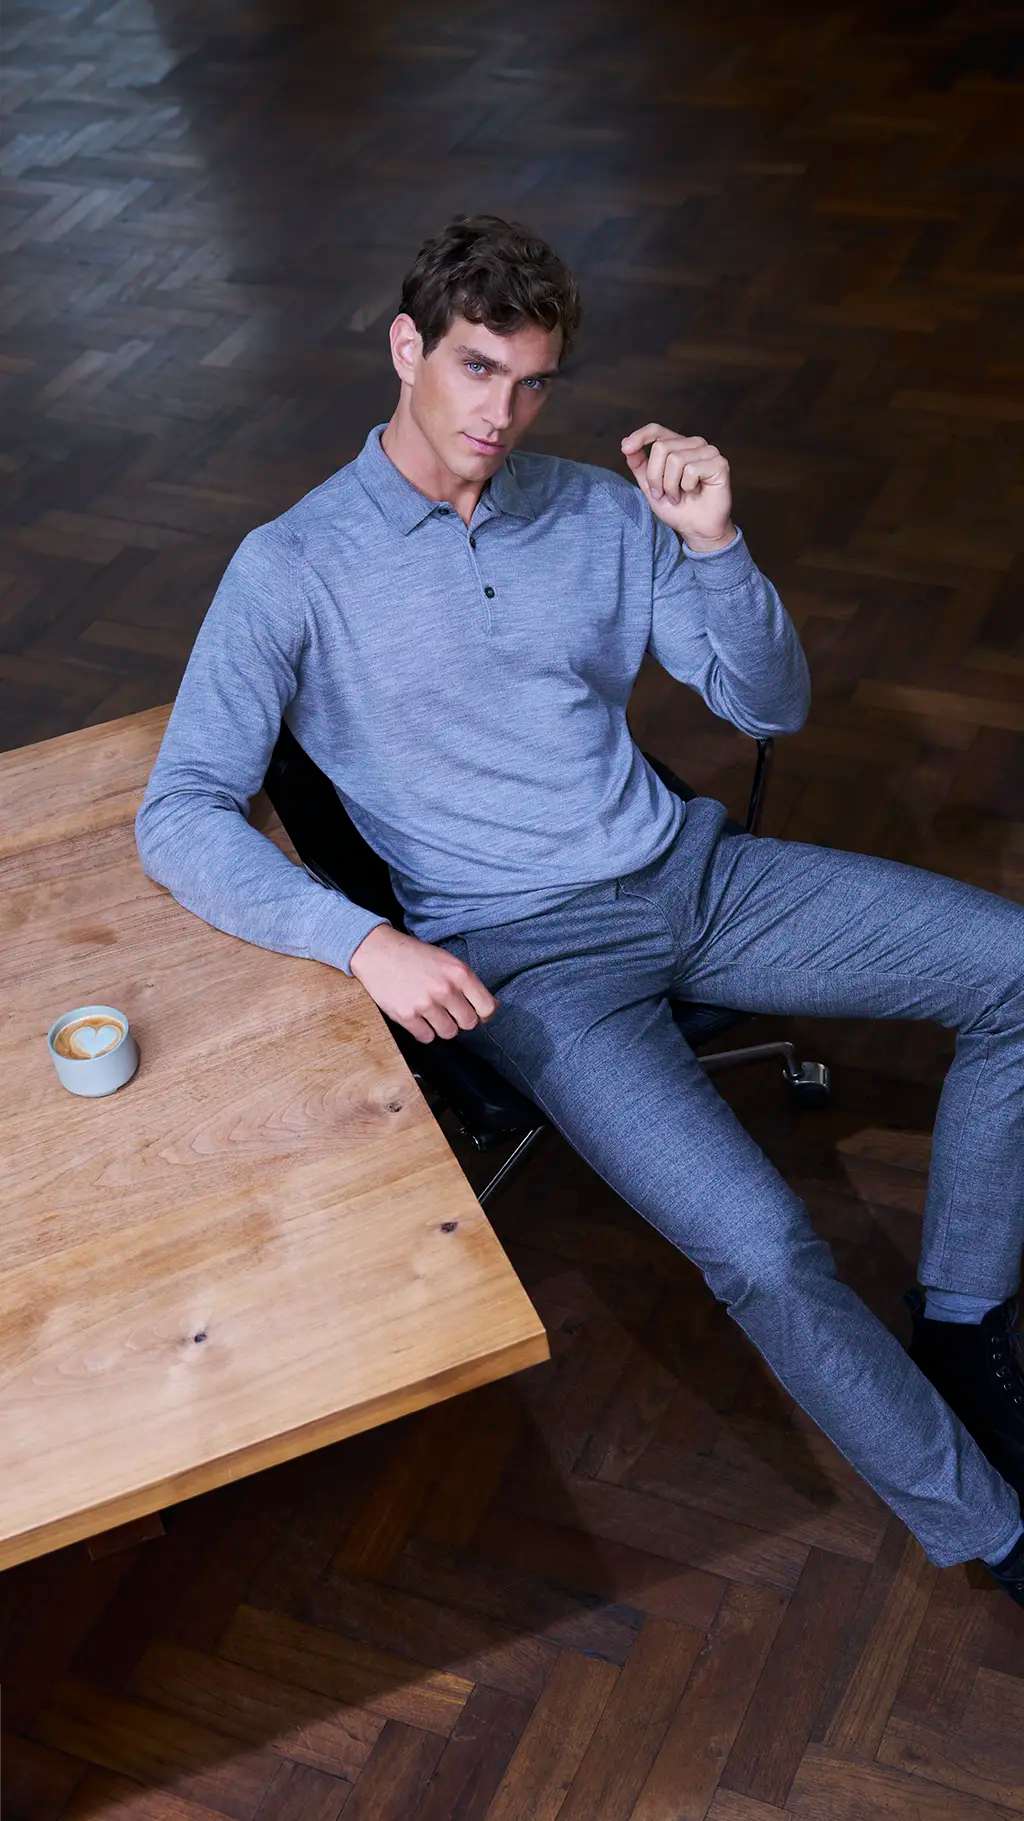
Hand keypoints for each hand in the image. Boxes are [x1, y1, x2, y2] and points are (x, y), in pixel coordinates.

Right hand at [349, 924, 499, 1043]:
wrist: (377, 952)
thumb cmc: (413, 956)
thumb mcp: (447, 961)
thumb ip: (468, 983)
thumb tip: (490, 1007)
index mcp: (459, 973)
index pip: (487, 1007)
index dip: (483, 1014)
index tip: (476, 1013)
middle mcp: (445, 989)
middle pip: (468, 1023)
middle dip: (459, 1019)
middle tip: (447, 1010)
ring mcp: (425, 1004)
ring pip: (448, 1033)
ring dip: (441, 1026)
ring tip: (430, 1012)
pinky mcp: (406, 1016)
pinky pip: (426, 1037)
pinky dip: (423, 1031)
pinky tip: (417, 1016)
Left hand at [621, 423, 734, 550]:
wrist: (696, 528)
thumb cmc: (676, 508)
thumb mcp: (650, 486)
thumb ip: (639, 465)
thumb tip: (626, 444)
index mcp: (677, 445)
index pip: (656, 430)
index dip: (640, 436)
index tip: (625, 448)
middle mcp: (693, 444)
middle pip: (661, 447)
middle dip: (655, 477)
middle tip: (663, 494)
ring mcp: (708, 451)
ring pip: (675, 459)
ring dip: (671, 486)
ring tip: (679, 496)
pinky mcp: (719, 463)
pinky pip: (692, 470)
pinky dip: (687, 487)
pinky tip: (695, 493)